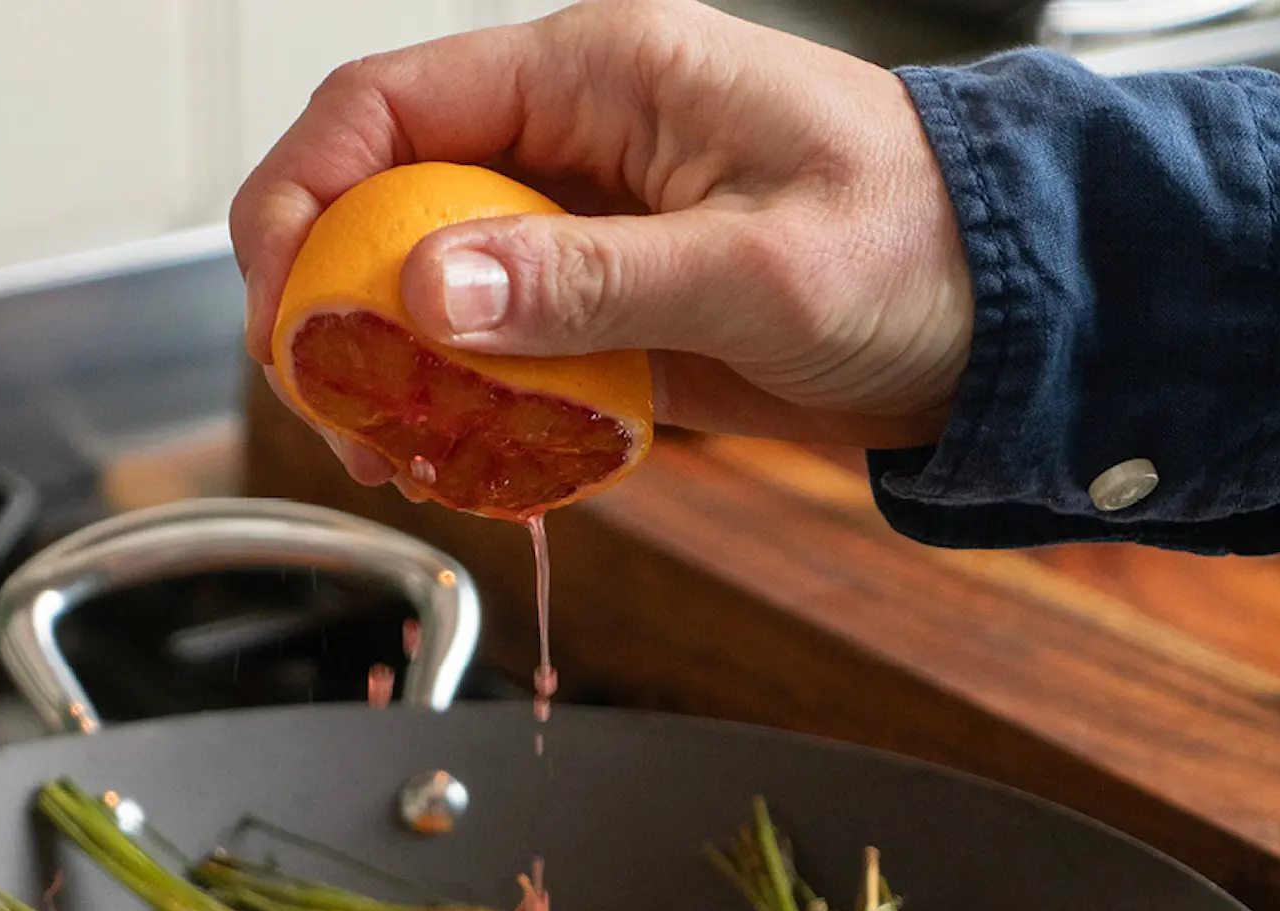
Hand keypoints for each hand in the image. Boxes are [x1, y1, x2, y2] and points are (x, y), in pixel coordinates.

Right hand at [230, 0, 973, 492]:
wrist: (1001, 322)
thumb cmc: (919, 248)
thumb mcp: (757, 268)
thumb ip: (590, 281)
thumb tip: (429, 295)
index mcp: (599, 78)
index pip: (389, 109)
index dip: (301, 201)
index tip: (277, 312)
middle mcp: (573, 146)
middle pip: (386, 207)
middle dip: (332, 311)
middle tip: (332, 414)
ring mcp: (584, 237)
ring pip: (431, 297)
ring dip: (394, 380)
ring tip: (396, 458)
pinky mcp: (606, 316)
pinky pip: (499, 361)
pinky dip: (468, 415)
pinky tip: (470, 464)